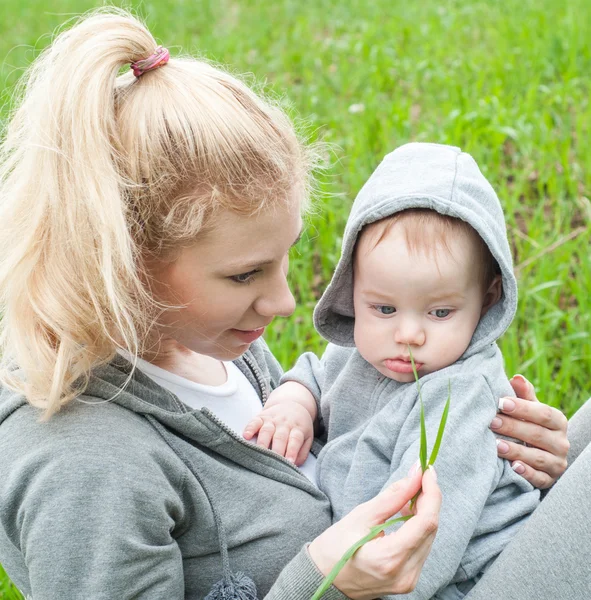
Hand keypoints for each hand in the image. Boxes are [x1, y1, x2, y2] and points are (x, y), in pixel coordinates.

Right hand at [243, 401, 313, 464]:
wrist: (292, 404)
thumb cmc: (299, 426)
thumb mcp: (307, 437)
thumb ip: (302, 453)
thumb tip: (293, 465)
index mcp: (298, 429)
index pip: (295, 440)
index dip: (292, 451)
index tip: (289, 462)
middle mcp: (285, 424)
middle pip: (280, 437)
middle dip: (276, 451)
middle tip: (272, 464)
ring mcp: (272, 420)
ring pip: (267, 431)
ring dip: (262, 443)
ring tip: (258, 454)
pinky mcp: (261, 417)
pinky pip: (254, 421)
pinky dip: (249, 428)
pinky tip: (246, 436)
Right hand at [308, 467, 440, 598]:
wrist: (323, 578)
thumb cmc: (334, 547)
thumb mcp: (360, 515)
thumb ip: (392, 496)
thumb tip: (415, 475)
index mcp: (389, 558)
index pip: (426, 522)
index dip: (431, 493)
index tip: (427, 470)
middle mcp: (405, 574)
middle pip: (430, 529)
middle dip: (429, 499)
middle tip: (418, 477)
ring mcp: (408, 581)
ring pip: (429, 538)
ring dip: (424, 512)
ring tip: (409, 494)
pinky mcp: (408, 580)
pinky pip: (422, 547)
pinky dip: (418, 527)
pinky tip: (406, 513)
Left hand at [491, 374, 568, 488]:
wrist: (536, 453)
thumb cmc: (528, 424)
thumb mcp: (528, 409)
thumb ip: (523, 394)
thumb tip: (516, 378)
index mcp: (558, 422)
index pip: (544, 413)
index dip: (523, 408)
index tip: (501, 402)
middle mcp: (561, 443)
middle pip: (537, 434)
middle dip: (512, 427)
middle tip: (491, 422)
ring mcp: (556, 463)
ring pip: (538, 457)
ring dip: (516, 450)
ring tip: (495, 444)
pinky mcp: (549, 480)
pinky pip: (539, 478)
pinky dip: (526, 473)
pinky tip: (512, 467)